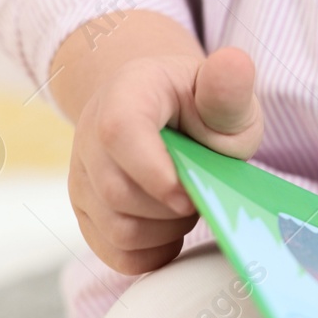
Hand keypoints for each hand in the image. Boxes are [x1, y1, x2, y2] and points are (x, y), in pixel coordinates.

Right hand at [67, 46, 263, 272]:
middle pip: (118, 193)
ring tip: (186, 206)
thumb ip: (229, 90)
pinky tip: (171, 230)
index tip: (191, 193)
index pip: (120, 133)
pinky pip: (115, 254)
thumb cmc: (201, 109)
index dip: (157, 173)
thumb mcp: (223, 96)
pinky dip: (152, 254)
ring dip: (165, 232)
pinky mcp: (88, 212)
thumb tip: (234, 63)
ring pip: (117, 229)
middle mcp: (90, 136)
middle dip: (172, 209)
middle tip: (200, 193)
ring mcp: (83, 177)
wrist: (165, 116)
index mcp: (125, 94)